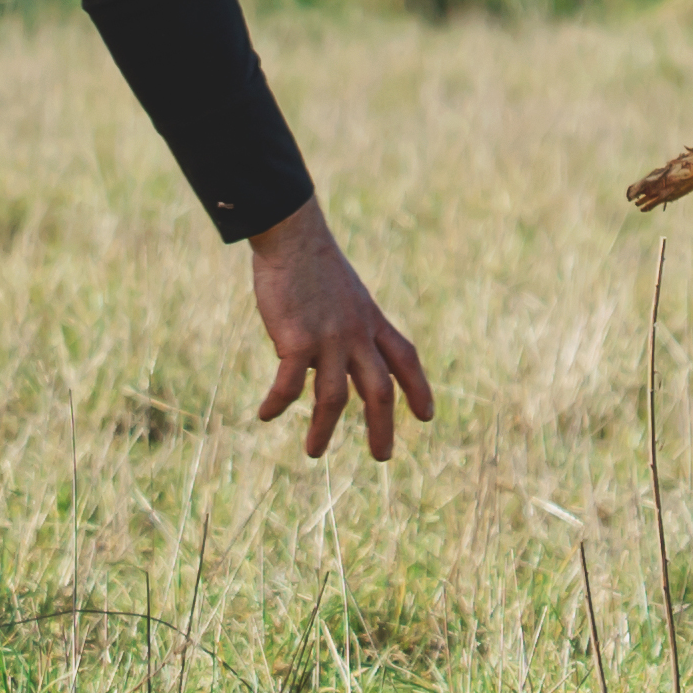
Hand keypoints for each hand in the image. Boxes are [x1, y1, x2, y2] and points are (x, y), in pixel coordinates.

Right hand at [244, 200, 433, 461]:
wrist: (292, 235)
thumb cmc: (312, 262)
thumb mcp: (345, 295)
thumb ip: (347, 327)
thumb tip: (329, 364)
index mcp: (371, 321)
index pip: (406, 359)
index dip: (419, 389)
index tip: (427, 416)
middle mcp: (356, 334)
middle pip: (380, 391)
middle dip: (382, 427)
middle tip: (383, 457)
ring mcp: (328, 339)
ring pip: (334, 399)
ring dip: (323, 430)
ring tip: (314, 452)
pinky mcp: (297, 341)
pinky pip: (290, 386)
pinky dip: (278, 404)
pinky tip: (264, 414)